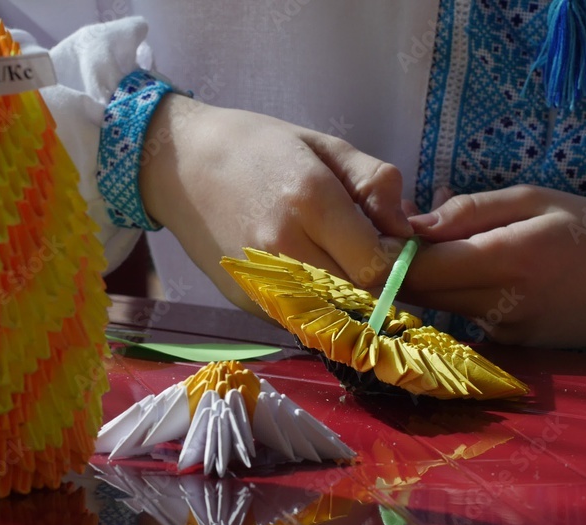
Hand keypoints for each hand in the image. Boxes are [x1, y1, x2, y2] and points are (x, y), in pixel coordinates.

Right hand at [139, 95, 412, 312]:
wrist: (180, 166)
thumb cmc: (258, 146)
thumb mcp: (325, 145)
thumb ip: (375, 184)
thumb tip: (405, 232)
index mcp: (309, 199)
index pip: (376, 264)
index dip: (394, 261)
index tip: (389, 244)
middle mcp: (283, 246)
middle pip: (357, 295)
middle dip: (373, 281)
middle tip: (366, 254)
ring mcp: (260, 279)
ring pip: (331, 315)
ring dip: (347, 299)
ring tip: (336, 263)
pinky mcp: (246, 300)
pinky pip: (300, 317)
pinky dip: (315, 304)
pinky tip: (305, 271)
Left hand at [402, 185, 585, 347]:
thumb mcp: (536, 199)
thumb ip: (470, 211)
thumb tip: (413, 223)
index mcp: (506, 259)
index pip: (420, 269)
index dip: (387, 254)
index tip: (370, 233)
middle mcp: (499, 304)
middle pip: (419, 294)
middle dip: (395, 269)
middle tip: (385, 239)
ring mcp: (503, 330)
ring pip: (438, 307)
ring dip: (425, 281)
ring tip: (432, 247)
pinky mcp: (510, 344)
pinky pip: (465, 316)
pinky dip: (456, 293)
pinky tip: (474, 271)